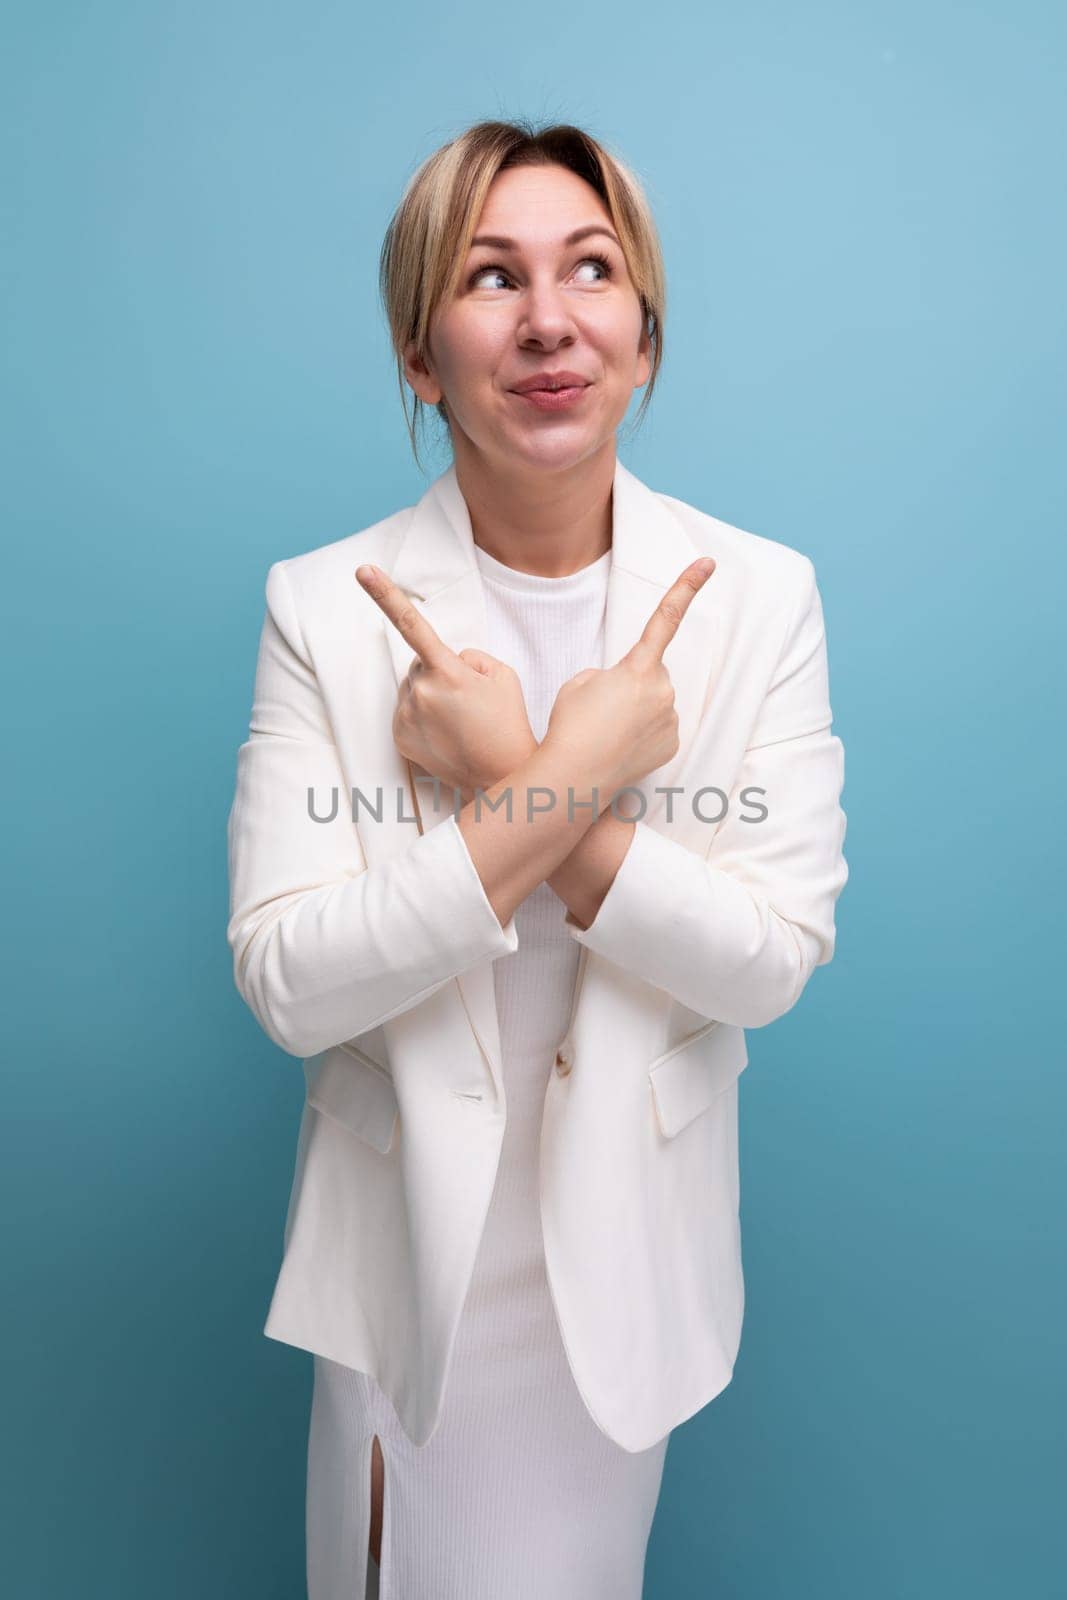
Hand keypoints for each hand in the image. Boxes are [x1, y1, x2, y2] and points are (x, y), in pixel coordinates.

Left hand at [355, 563, 536, 797]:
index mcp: (448, 671)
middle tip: (468, 700)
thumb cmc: (507, 723)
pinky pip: (406, 711)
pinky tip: (445, 733)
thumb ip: (469, 656)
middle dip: (439, 671)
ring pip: (413, 688)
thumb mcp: (502, 674)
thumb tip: (447, 661)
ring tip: (459, 721)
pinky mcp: (399, 737)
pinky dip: (422, 716)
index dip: (385, 594)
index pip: (412, 625)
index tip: (363, 571)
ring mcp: (406, 717)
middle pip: (420, 663)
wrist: (500, 776)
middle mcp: (421, 692)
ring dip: (431, 695)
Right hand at [543, 557, 715, 797]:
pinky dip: (641, 734)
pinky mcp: (671, 744)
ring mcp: (670, 720)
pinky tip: (620, 746)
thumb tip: (624, 687)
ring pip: (654, 703)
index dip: (688, 586)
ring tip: (607, 731)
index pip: (666, 618)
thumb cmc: (571, 726)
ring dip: (634, 711)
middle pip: (650, 674)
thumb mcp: (579, 683)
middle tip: (600, 709)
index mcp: (638, 668)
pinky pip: (658, 728)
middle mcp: (662, 691)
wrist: (576, 778)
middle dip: (629, 683)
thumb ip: (607, 675)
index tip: (708, 563)